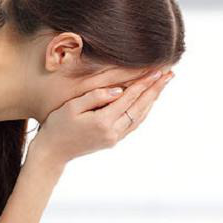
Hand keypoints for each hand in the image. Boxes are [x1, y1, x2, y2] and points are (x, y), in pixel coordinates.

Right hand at [27, 69, 173, 165]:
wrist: (53, 152)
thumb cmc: (57, 126)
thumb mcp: (72, 107)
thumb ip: (96, 96)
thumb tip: (119, 91)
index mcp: (103, 121)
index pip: (129, 98)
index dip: (144, 83)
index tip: (157, 70)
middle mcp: (113, 132)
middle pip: (140, 107)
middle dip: (155, 90)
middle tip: (169, 74)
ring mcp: (114, 138)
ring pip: (140, 117)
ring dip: (152, 100)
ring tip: (162, 85)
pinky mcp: (112, 141)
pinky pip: (133, 124)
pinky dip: (143, 111)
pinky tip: (148, 102)